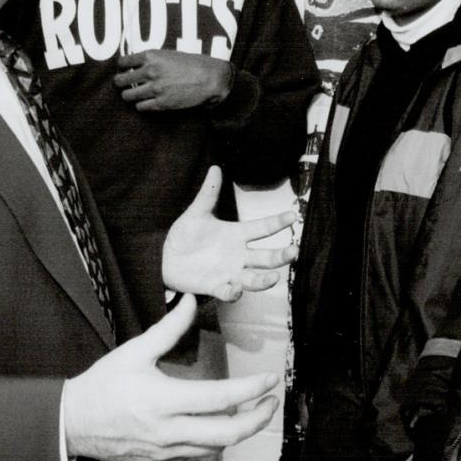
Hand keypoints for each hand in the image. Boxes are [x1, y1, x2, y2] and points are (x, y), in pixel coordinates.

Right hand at [63, 295, 279, 460]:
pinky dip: (213, 441)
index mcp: (164, 400)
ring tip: (250, 413)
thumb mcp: (134, 352)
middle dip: (257, 419)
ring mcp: (165, 452)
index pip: (220, 398)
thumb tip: (189, 301)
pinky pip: (196, 455)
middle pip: (228, 434)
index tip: (269, 381)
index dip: (251, 390)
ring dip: (238, 431)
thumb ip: (168, 328)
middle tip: (271, 403)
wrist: (72, 423)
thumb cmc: (103, 385)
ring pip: (215, 448)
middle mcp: (168, 431)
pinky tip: (216, 425)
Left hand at [115, 49, 232, 110]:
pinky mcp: (161, 103)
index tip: (123, 69)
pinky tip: (146, 102)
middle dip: (120, 82)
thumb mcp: (170, 54)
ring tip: (132, 94)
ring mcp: (154, 89)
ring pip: (128, 95)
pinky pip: (140, 107)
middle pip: (121, 80)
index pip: (123, 62)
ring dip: (129, 95)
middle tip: (122, 84)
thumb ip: (153, 59)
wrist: (210, 78)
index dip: (121, 67)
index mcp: (151, 56)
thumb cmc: (193, 64)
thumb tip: (138, 65)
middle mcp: (150, 72)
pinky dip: (141, 105)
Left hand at [161, 166, 296, 299]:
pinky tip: (236, 288)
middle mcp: (238, 255)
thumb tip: (215, 168)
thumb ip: (208, 194)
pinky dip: (234, 292)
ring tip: (273, 277)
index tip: (293, 215)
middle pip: (266, 257)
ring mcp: (229, 272)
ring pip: (253, 279)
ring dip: (264, 280)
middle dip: (281, 256)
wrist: (165, 258)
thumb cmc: (185, 236)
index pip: (263, 228)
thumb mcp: (196, 213)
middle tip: (294, 252)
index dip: (278, 222)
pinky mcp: (215, 286)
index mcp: (237, 234)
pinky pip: (229, 292)